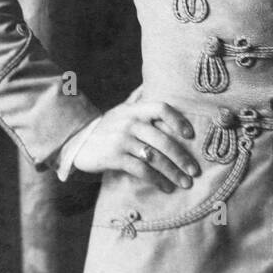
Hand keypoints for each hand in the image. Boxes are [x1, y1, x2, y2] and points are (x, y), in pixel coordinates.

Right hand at [73, 99, 200, 191]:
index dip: (178, 120)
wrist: (77, 142)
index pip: (161, 108)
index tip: (191, 135)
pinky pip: (141, 170)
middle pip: (162, 139)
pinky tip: (167, 188)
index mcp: (135, 110)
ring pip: (154, 157)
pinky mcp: (114, 157)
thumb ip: (137, 99)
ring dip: (173, 172)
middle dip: (182, 157)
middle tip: (195, 171)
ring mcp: (121, 140)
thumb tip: (150, 84)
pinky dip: (157, 180)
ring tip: (185, 183)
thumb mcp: (121, 110)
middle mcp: (130, 123)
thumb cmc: (107, 127)